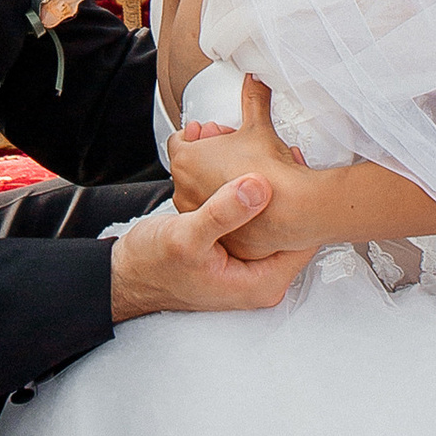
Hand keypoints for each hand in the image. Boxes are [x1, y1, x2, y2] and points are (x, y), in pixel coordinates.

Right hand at [111, 155, 311, 319]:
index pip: (306, 240)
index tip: (291, 164)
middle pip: (294, 227)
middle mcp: (261, 276)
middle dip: (285, 186)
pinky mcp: (238, 249)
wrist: (128, 274)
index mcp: (261, 284)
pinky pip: (255, 217)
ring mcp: (250, 263)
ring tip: (262, 155)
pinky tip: (241, 168)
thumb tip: (259, 188)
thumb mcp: (186, 237)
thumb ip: (223, 213)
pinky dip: (248, 191)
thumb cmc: (153, 266)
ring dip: (266, 184)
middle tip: (278, 152)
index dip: (302, 199)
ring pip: (274, 217)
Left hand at [169, 78, 310, 261]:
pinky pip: (218, 218)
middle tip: (233, 150)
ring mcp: (201, 216)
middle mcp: (186, 191)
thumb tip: (254, 79)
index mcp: (187, 161)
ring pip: (203, 193)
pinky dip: (229, 208)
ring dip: (218, 182)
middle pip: (191, 167)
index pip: (180, 140)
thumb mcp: (258, 126)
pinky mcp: (218, 236)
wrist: (293, 210)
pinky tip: (249, 200)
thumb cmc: (269, 172)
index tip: (216, 133)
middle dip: (210, 156)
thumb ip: (253, 98)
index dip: (200, 134)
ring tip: (245, 173)